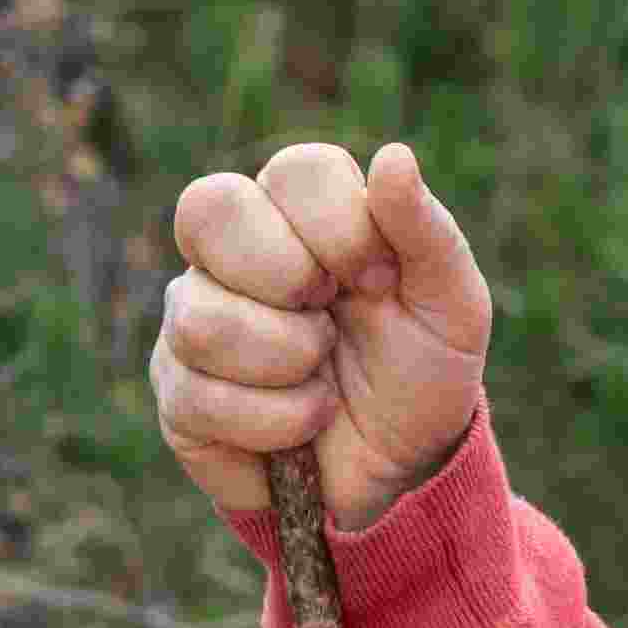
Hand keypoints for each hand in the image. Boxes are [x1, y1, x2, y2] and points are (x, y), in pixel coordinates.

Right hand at [152, 136, 496, 536]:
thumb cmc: (421, 373)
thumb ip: (427, 230)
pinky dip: (273, 423)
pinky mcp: (177, 391)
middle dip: (286, 276)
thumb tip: (393, 155)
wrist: (397, 472)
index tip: (381, 282)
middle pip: (208, 208)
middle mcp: (235, 252)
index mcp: (303, 212)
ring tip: (321, 383)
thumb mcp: (450, 306)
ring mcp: (195, 316)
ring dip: (287, 362)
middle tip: (329, 320)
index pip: (295, 172)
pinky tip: (299, 428)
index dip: (340, 227)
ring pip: (201, 316)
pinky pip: (196, 395)